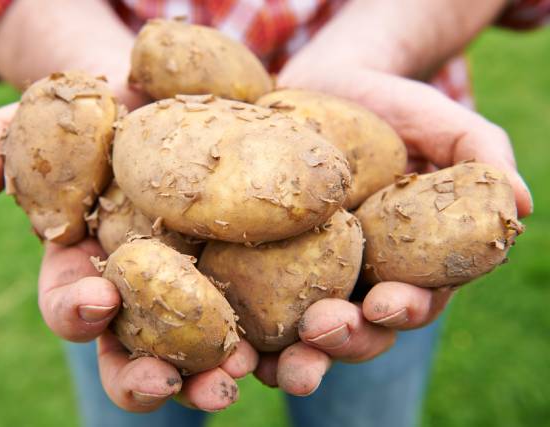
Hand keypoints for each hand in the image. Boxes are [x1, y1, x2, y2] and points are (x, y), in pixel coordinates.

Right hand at [0, 105, 258, 411]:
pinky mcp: (250, 276)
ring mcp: (198, 292)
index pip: (74, 306)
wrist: (167, 99)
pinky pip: (264, 317)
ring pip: (202, 354)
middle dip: (147, 375)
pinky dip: (275, 340)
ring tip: (229, 384)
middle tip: (166, 383)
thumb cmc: (99, 114)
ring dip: (211, 377)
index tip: (96, 301)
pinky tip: (294, 344)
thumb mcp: (44, 120)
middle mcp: (144, 295)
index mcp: (90, 269)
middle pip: (138, 353)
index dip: (78, 312)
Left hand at [255, 54, 533, 394]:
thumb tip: (519, 203)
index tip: (387, 303)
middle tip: (320, 332)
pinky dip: (243, 331)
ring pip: (306, 333)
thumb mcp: (441, 121)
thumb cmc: (391, 105)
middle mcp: (362, 278)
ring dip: (293, 357)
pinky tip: (229, 342)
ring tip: (271, 365)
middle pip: (360, 329)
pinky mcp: (264, 263)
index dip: (406, 308)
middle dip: (344, 339)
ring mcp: (311, 275)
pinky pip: (253, 305)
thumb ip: (482, 155)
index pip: (416, 298)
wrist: (325, 85)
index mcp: (409, 260)